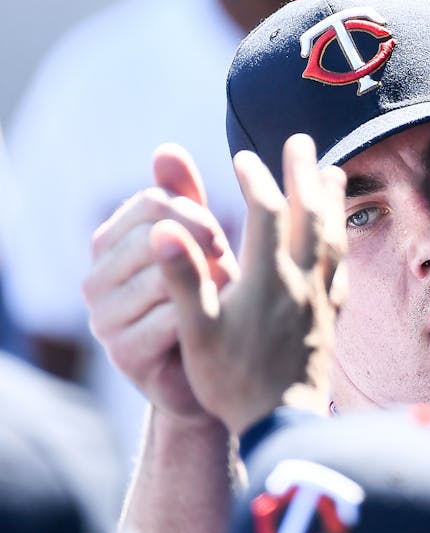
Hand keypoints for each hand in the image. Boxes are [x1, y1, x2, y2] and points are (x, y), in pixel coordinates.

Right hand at [85, 146, 238, 421]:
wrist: (214, 382)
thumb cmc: (210, 304)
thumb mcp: (200, 249)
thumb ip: (182, 201)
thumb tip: (166, 150)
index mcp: (111, 244)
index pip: (152, 203)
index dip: (195, 212)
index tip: (221, 232)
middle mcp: (95, 279)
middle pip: (154, 236)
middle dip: (203, 247)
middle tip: (230, 267)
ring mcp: (103, 319)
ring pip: (162, 279)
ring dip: (205, 283)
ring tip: (229, 295)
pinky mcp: (123, 356)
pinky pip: (168, 321)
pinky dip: (201, 318)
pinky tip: (221, 321)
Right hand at [152, 134, 346, 434]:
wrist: (284, 427)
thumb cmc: (232, 382)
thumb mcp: (197, 333)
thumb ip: (182, 279)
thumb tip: (163, 230)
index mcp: (269, 281)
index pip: (268, 214)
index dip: (255, 181)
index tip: (242, 157)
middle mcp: (304, 282)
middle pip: (311, 215)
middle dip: (304, 174)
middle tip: (301, 140)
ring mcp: (323, 299)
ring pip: (334, 235)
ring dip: (331, 199)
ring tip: (334, 172)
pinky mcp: (333, 317)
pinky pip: (342, 263)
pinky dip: (340, 237)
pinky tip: (340, 234)